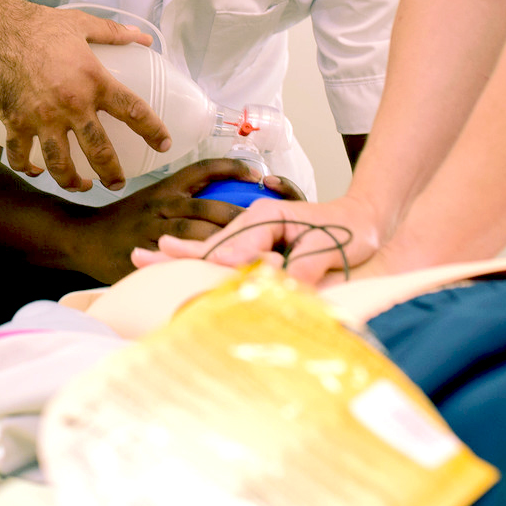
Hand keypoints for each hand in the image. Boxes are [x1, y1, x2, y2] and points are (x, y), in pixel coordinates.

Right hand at [0, 2, 170, 192]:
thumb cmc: (38, 24)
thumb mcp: (81, 23)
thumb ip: (114, 33)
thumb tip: (144, 38)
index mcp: (93, 80)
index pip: (133, 111)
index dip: (153, 131)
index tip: (163, 144)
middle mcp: (70, 105)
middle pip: (99, 152)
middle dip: (112, 174)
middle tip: (117, 183)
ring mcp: (41, 118)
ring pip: (60, 165)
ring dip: (72, 181)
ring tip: (80, 185)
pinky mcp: (14, 122)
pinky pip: (20, 155)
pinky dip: (26, 167)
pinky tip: (34, 171)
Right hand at [53, 159, 270, 282]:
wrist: (84, 237)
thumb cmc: (124, 220)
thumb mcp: (152, 199)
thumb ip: (184, 202)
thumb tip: (226, 210)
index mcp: (166, 188)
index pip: (203, 170)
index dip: (231, 168)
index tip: (256, 174)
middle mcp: (161, 205)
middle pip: (208, 207)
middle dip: (241, 217)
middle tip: (270, 227)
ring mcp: (153, 230)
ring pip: (196, 234)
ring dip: (227, 243)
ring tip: (256, 254)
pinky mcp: (146, 254)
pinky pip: (178, 260)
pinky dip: (202, 266)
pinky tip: (223, 273)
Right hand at [145, 192, 384, 285]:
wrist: (365, 220)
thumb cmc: (351, 231)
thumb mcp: (332, 248)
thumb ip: (308, 268)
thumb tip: (289, 287)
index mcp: (266, 217)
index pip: (234, 248)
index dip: (225, 267)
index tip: (209, 280)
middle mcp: (252, 223)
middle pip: (211, 245)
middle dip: (178, 255)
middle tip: (139, 256)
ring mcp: (251, 234)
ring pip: (211, 250)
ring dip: (179, 257)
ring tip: (143, 258)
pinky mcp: (255, 246)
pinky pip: (222, 256)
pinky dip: (196, 261)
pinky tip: (170, 260)